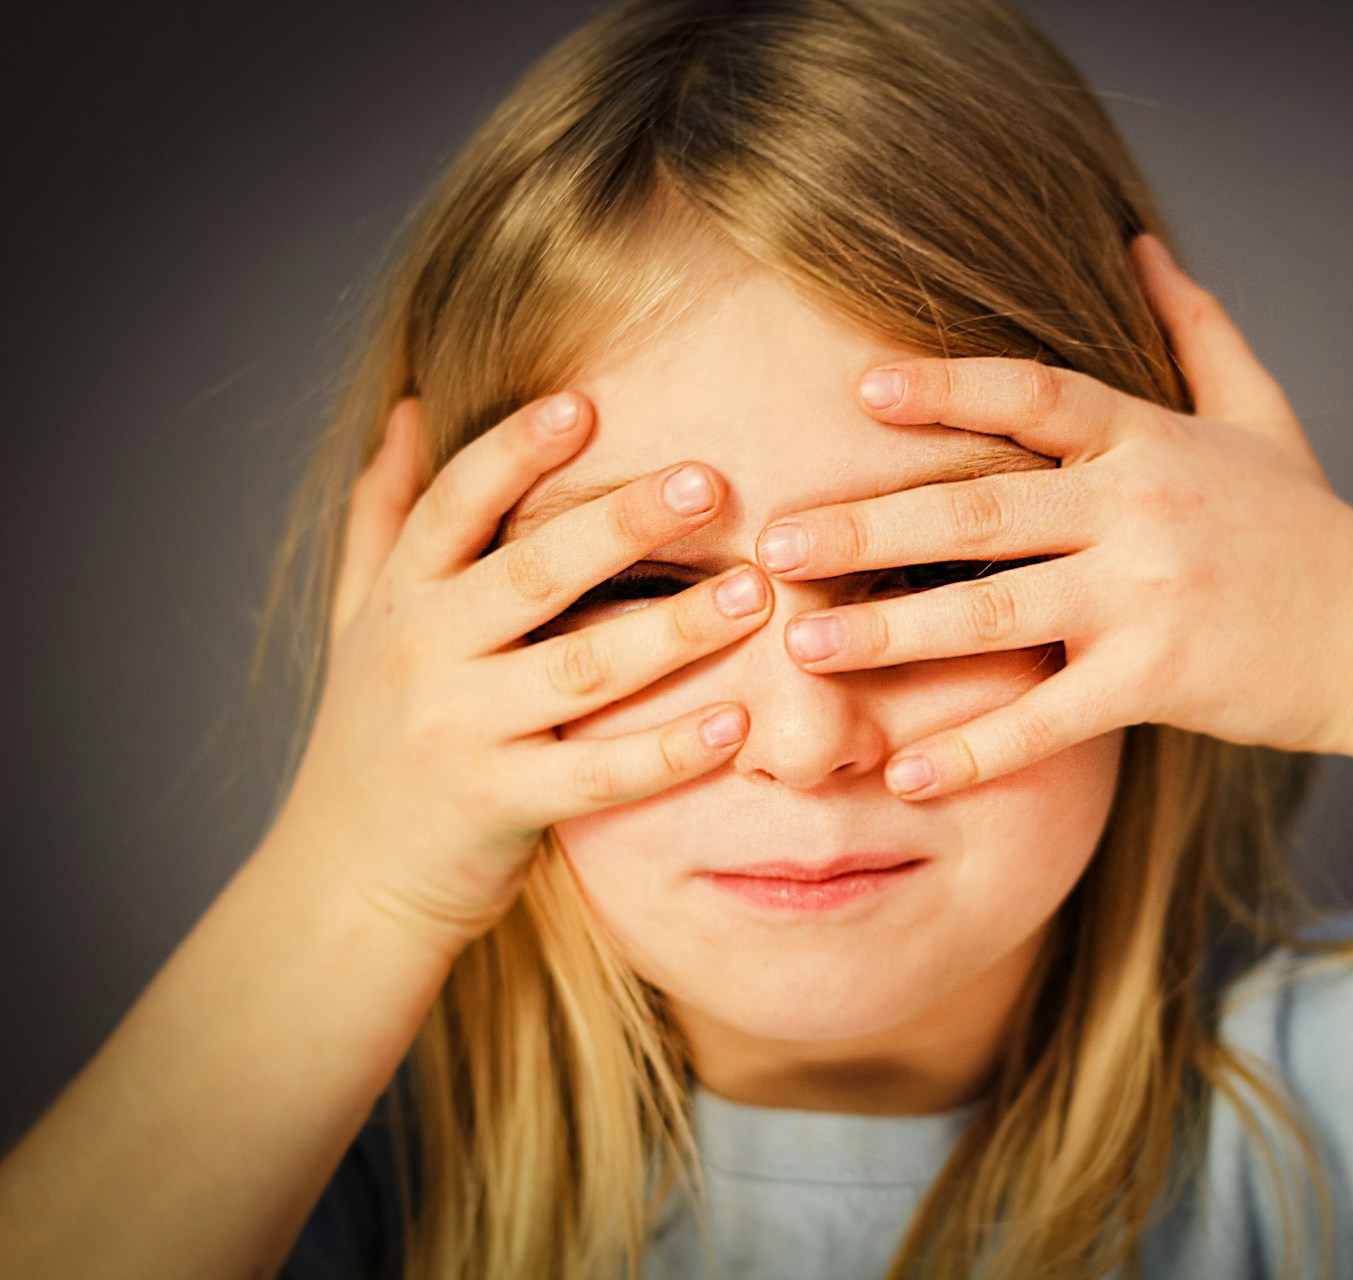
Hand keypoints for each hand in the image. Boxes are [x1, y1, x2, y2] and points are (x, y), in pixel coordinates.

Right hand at [274, 392, 773, 953]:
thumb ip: (386, 513)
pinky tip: (735, 721)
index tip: (585, 405)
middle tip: (710, 480)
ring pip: (579, 670)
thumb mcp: (362, 616)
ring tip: (755, 592)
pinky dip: (667, 749)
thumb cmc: (372, 732)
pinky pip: (597, 775)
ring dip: (673, 628)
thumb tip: (408, 409)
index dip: (514, 450)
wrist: (343, 877)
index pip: (455, 505)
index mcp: (401, 597)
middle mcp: (421, 654)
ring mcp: (458, 733)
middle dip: (623, 523)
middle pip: (531, 573)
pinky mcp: (497, 806)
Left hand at [752, 232, 1352, 799]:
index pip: (1034, 396)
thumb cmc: (1311, 527)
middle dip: (869, 524)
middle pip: (980, 506)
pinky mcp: (1161, 680)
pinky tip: (906, 768)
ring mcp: (1147, 596)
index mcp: (1149, 440)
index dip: (948, 388)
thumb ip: (1195, 329)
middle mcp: (1138, 508)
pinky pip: (1050, 716)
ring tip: (801, 646)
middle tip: (775, 543)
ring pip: (996, 610)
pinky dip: (978, 747)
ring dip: (890, 630)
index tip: (862, 393)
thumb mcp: (1260, 413)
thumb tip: (1142, 245)